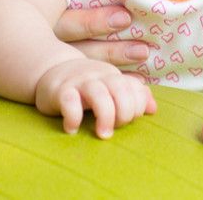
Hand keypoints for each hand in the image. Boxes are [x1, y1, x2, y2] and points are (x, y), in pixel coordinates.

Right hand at [35, 58, 156, 138]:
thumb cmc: (85, 84)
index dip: (137, 107)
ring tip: (102, 134)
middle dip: (124, 112)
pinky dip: (73, 118)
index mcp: (113, 76)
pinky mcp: (59, 90)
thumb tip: (153, 109)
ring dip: (105, 116)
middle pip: (120, 89)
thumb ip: (132, 95)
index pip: (134, 89)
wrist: (49, 69)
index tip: (129, 120)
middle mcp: (98, 76)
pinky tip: (73, 129)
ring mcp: (79, 82)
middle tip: (116, 128)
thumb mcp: (110, 86)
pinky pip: (69, 102)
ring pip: (98, 94)